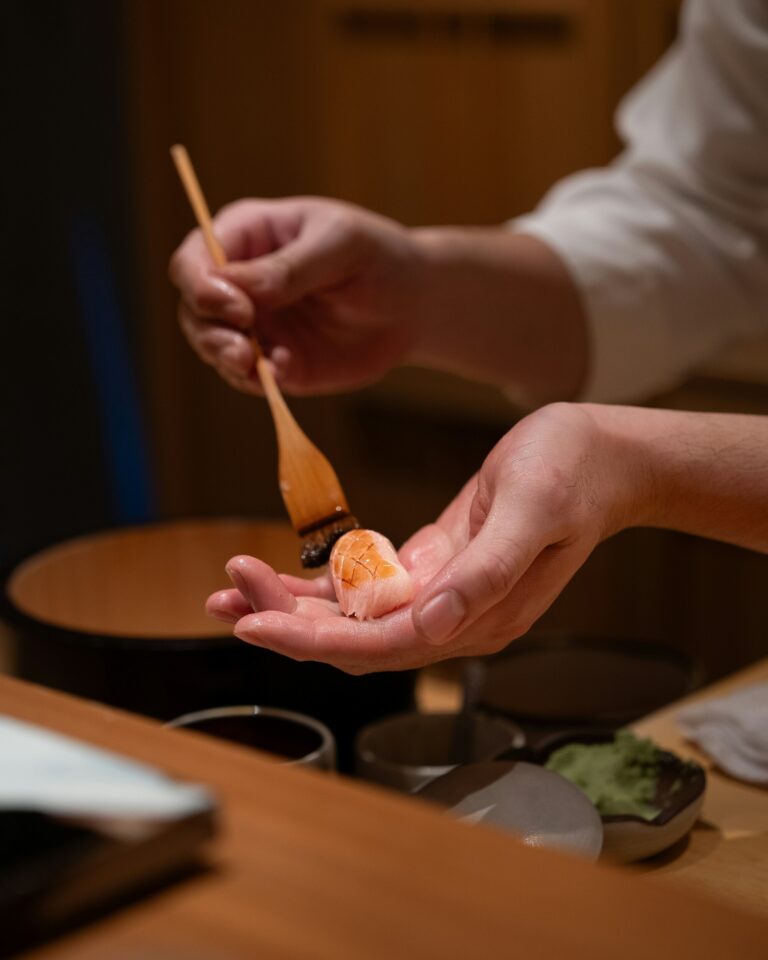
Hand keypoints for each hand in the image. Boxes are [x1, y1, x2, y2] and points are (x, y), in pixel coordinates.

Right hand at [169, 197, 422, 394]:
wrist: (411, 305)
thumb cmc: (376, 257)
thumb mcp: (340, 245)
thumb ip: (290, 266)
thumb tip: (238, 287)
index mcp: (246, 237)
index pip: (195, 260)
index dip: (202, 285)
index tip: (237, 308)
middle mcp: (239, 283)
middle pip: (194, 308)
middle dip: (209, 330)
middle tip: (242, 348)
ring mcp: (254, 326)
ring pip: (211, 346)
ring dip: (225, 359)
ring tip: (255, 365)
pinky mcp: (273, 362)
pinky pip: (248, 377)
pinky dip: (260, 380)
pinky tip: (288, 370)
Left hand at [206, 403, 640, 672]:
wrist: (602, 456)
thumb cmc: (572, 474)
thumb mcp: (530, 512)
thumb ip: (484, 574)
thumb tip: (431, 623)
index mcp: (478, 615)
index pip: (381, 644)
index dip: (313, 639)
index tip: (254, 624)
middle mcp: (455, 617)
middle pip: (355, 637)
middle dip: (287, 620)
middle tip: (227, 592)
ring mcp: (443, 594)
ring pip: (354, 616)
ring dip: (294, 604)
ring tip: (236, 586)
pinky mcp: (434, 566)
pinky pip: (369, 585)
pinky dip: (324, 581)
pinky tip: (286, 574)